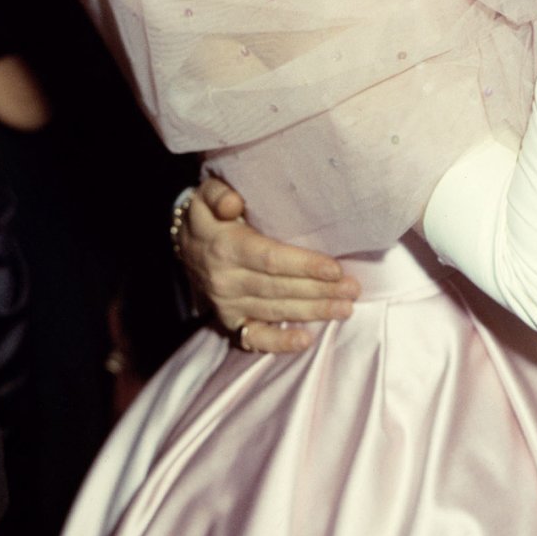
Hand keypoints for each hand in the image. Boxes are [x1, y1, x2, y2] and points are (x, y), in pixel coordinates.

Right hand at [180, 176, 359, 353]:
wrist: (184, 242)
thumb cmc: (209, 213)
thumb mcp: (206, 193)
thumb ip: (218, 193)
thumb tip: (232, 204)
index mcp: (225, 246)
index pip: (269, 259)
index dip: (304, 265)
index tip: (335, 269)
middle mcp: (225, 279)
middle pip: (278, 288)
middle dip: (319, 290)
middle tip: (352, 289)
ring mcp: (226, 303)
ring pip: (274, 310)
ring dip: (312, 312)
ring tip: (345, 309)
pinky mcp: (229, 320)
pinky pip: (253, 338)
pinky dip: (279, 342)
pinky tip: (305, 341)